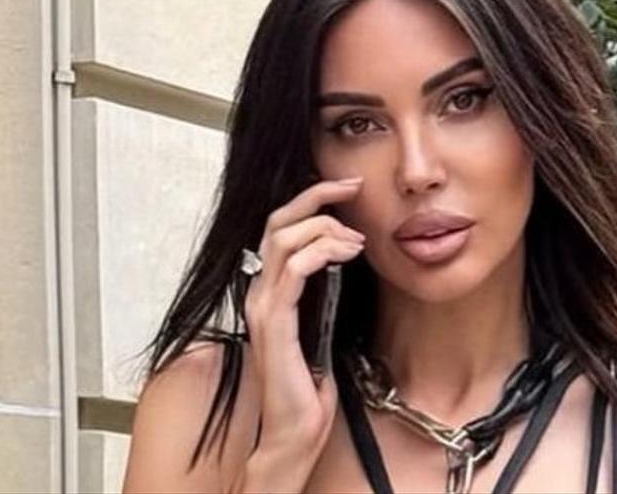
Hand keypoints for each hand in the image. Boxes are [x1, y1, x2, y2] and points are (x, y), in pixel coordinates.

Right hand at [241, 177, 365, 475]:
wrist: (296, 430)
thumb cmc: (310, 385)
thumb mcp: (322, 326)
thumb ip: (323, 294)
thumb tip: (344, 258)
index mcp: (269, 290)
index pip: (281, 228)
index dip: (311, 201)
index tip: (347, 189)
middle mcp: (259, 292)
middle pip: (278, 221)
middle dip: (317, 195)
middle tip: (353, 186)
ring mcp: (262, 306)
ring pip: (285, 238)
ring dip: (326, 227)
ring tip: (357, 240)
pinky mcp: (274, 322)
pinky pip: (295, 270)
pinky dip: (322, 252)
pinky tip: (346, 255)